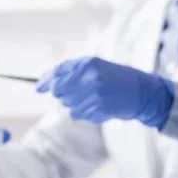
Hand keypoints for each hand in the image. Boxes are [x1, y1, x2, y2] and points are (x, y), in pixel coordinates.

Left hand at [36, 57, 174, 127]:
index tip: (38, 89)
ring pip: (68, 105)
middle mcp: (90, 78)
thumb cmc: (115, 76)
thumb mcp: (95, 66)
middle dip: (64, 94)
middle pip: (60, 92)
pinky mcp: (99, 109)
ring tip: (92, 98)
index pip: (58, 74)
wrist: (140, 91)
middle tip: (78, 92)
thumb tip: (46, 82)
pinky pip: (79, 114)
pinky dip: (84, 112)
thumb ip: (71, 70)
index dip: (45, 83)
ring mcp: (94, 95)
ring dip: (75, 104)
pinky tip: (97, 105)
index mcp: (88, 64)